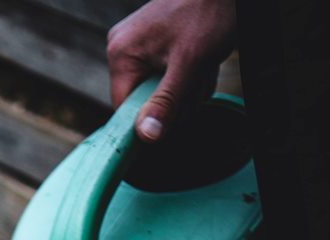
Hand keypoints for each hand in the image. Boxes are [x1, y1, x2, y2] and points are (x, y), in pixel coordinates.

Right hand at [107, 0, 236, 142]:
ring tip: (203, 65)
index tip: (176, 111)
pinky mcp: (154, 45)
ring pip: (160, 92)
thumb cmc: (208, 13)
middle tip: (197, 78)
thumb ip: (166, 101)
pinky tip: (201, 61)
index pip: (124, 109)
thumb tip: (146, 136)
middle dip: (177, 99)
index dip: (150, 118)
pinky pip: (167, 77)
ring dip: (187, 89)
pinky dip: (188, 76)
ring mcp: (138, 46)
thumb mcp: (189, 63)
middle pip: (144, 102)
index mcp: (121, 54)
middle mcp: (123, 50)